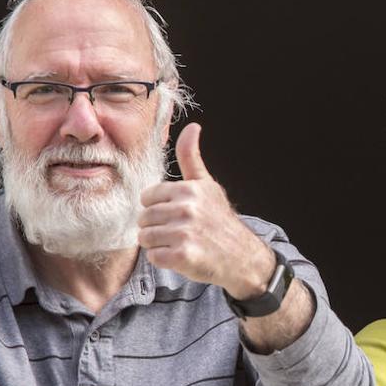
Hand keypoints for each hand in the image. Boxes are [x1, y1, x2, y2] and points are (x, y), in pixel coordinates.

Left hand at [138, 123, 273, 296]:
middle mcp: (187, 209)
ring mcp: (185, 233)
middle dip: (156, 227)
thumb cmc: (219, 219)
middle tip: (177, 232)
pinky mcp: (183, 257)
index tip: (175, 214)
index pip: (148, 197)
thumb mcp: (207, 185)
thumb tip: (192, 126)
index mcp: (189, 190)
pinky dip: (163, 259)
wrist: (242, 256)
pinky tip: (181, 256)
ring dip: (158, 244)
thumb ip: (191, 157)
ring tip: (179, 243)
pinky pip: (153, 256)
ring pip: (145, 238)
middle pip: (144, 218)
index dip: (158, 207)